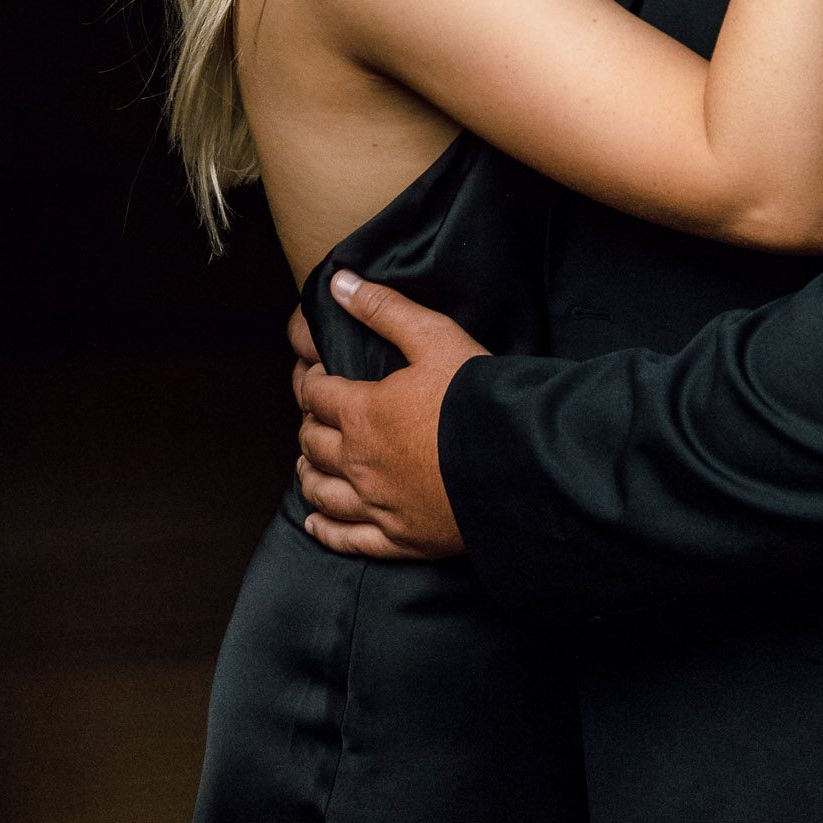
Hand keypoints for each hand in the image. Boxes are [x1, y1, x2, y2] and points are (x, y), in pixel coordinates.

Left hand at [293, 273, 489, 560]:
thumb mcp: (434, 337)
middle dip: (310, 425)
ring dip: (309, 474)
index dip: (311, 380)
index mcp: (361, 413)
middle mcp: (358, 462)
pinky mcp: (398, 538)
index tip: (317, 373)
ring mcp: (376, 505)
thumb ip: (384, 309)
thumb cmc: (474, 398)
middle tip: (317, 414)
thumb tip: (340, 283)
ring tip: (307, 464)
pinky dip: (325, 531)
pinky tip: (314, 524)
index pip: (316, 394)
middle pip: (313, 443)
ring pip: (322, 491)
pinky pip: (348, 539)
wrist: (515, 464)